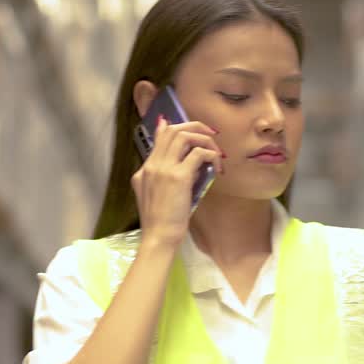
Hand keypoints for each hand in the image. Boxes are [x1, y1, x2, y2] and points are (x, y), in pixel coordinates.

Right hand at [131, 117, 223, 248]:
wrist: (158, 237)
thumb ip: (167, 178)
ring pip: (185, 136)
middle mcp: (153, 164)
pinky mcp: (179, 177)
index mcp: (145, 169)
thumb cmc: (161, 222)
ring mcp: (164, 168)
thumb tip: (190, 164)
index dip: (177, 127)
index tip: (194, 130)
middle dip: (196, 127)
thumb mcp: (157, 196)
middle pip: (173, 130)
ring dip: (205, 140)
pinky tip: (217, 169)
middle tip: (212, 136)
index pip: (160, 137)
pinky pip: (199, 154)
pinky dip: (212, 156)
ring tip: (216, 153)